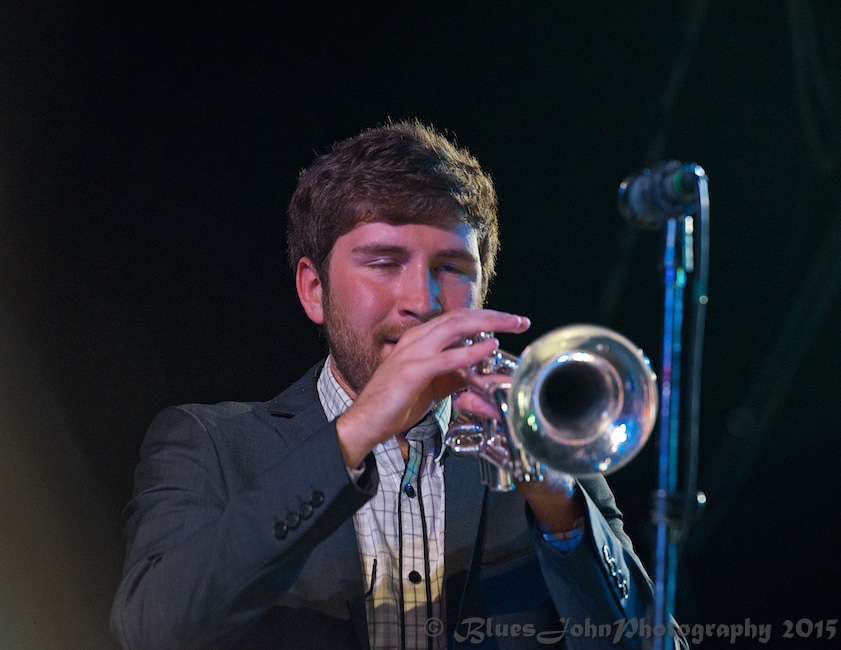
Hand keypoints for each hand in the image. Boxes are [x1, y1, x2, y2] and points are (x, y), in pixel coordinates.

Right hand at [335, 309, 529, 467]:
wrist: (366, 421)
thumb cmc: (396, 403)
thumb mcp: (433, 386)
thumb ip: (455, 376)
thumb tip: (480, 375)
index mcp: (420, 338)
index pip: (458, 319)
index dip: (486, 317)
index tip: (511, 322)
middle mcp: (416, 338)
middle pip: (460, 316)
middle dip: (493, 316)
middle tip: (519, 321)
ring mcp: (413, 352)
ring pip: (455, 328)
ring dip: (487, 324)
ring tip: (511, 325)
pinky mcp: (413, 371)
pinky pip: (447, 358)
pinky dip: (470, 351)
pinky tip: (489, 347)